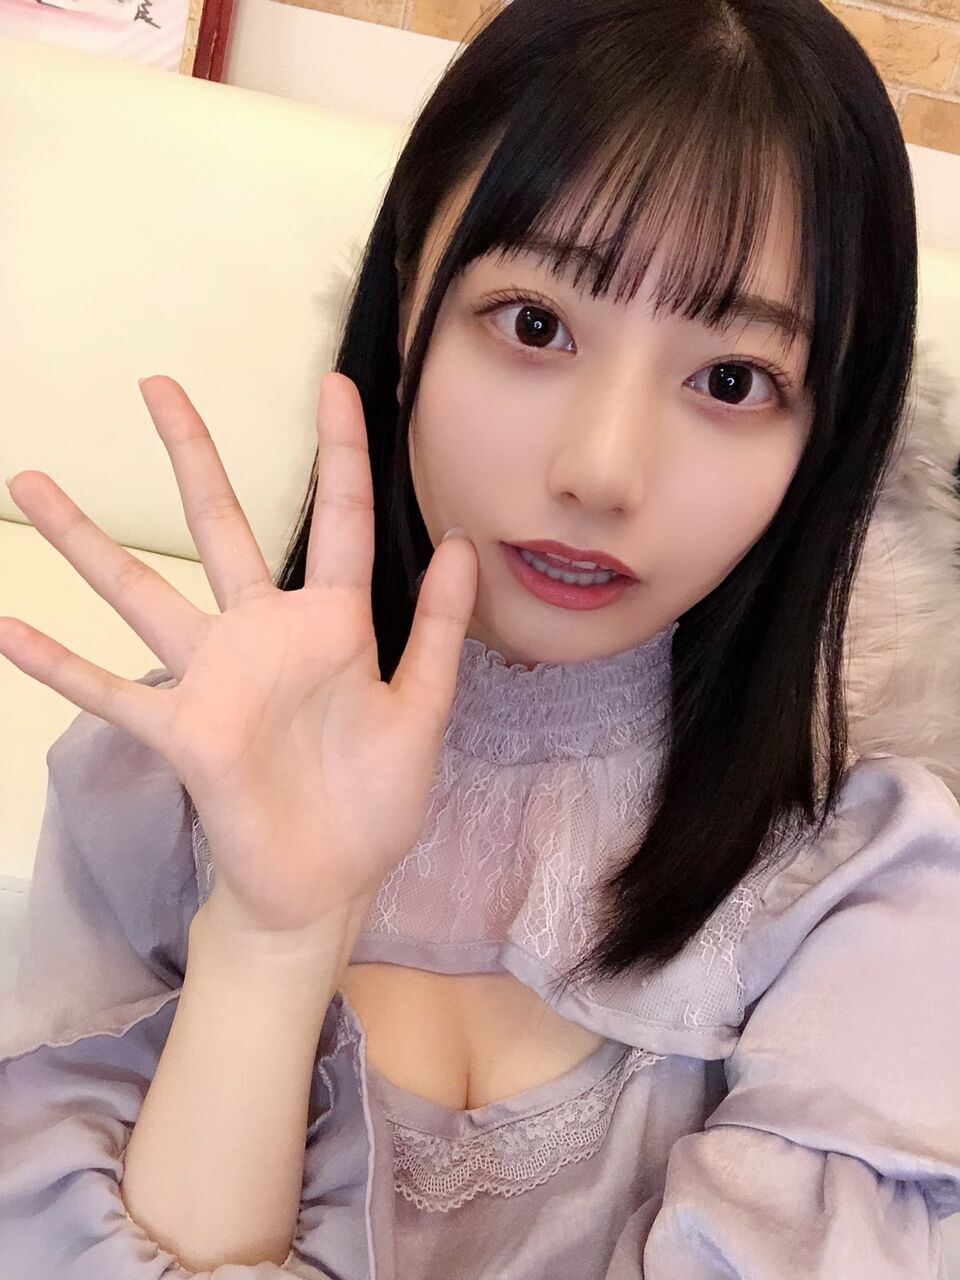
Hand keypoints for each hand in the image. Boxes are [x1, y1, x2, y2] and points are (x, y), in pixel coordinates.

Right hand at [1, 373, 477, 938]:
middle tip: (157, 384)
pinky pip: (110, 692)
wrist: (330, 882)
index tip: (336, 385)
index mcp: (333, 626)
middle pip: (219, 526)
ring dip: (86, 541)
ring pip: (141, 591)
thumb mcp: (423, 711)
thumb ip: (442, 631)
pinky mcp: (183, 733)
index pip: (340, 522)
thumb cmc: (375, 801)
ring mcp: (215, 680)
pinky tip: (5, 627)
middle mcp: (264, 636)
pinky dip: (59, 663)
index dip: (342, 453)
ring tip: (31, 481)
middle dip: (192, 456)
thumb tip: (462, 543)